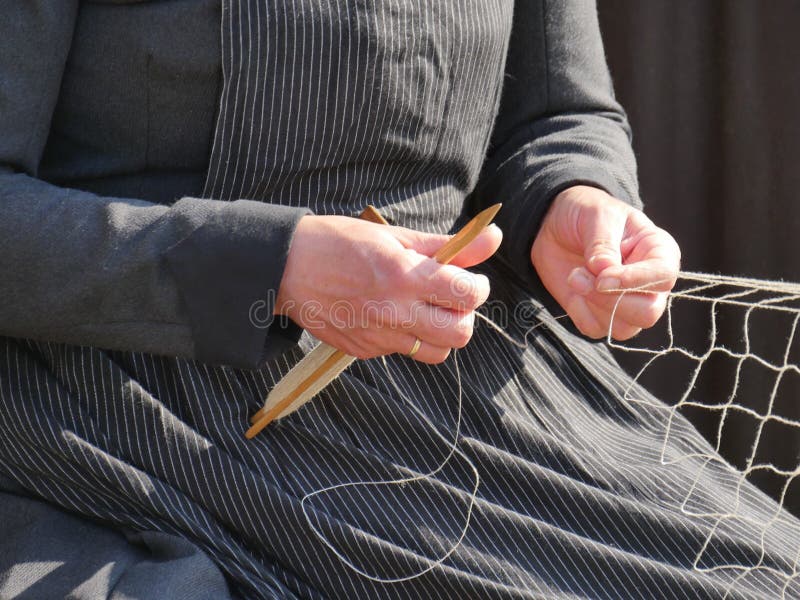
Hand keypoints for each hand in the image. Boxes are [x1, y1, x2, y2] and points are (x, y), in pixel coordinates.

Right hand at [276, 215, 502, 362]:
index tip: (469, 278)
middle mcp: (395, 312)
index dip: (477, 286)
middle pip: (461, 334)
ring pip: (436, 352)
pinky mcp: (363, 350)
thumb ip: (449, 244)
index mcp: (406, 276)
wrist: (286, 267)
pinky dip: (407, 337)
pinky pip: (402, 352)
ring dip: (441, 333)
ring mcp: (378, 336)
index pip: (468, 294)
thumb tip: (493, 236)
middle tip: (451, 299)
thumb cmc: (341, 242)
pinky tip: (391, 315)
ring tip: (426, 311)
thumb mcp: (396, 236)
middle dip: (465, 316)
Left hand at [531, 185, 680, 339]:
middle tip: (580, 276)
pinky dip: (579, 312)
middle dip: (610, 300)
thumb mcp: (597, 216)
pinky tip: (574, 287)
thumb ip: (603, 245)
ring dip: (592, 305)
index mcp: (660, 253)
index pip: (664, 277)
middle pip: (647, 313)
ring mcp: (628, 303)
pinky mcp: (601, 315)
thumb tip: (604, 271)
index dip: (634, 281)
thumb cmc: (587, 214)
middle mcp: (650, 284)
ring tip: (575, 276)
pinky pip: (595, 329)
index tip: (602, 277)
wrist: (556, 225)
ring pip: (623, 328)